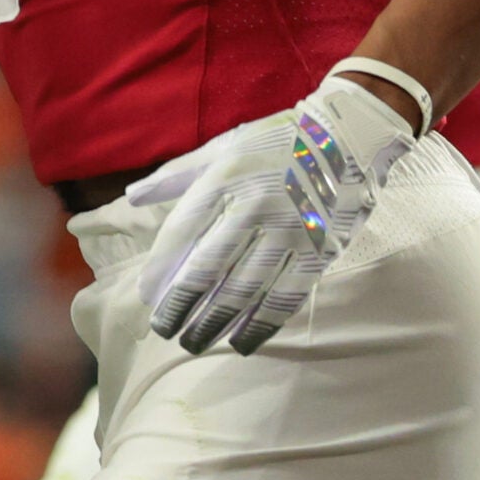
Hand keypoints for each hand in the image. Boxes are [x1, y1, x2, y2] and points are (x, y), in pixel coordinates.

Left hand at [128, 73, 416, 355]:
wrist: (348, 136)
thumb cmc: (275, 142)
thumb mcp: (222, 147)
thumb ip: (175, 175)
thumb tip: (131, 197)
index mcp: (225, 177)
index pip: (183, 230)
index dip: (161, 267)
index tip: (145, 296)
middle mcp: (254, 205)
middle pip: (208, 266)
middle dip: (181, 304)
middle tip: (162, 330)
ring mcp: (289, 231)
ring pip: (244, 288)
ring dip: (214, 321)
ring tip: (192, 342)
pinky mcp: (319, 251)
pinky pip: (285, 297)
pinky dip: (260, 324)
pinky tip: (240, 343)